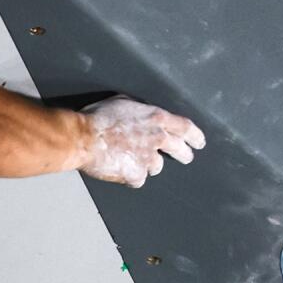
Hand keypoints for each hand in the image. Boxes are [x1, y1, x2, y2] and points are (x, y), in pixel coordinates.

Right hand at [77, 97, 205, 187]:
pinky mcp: (136, 175)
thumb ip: (139, 111)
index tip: (198, 142)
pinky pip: (138, 179)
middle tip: (186, 157)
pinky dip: (131, 176)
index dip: (194, 136)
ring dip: (148, 165)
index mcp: (156, 118)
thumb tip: (139, 115)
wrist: (84, 138)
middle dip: (185, 154)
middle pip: (180, 149)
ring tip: (134, 161)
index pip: (185, 127)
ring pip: (156, 166)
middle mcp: (156, 138)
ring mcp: (147, 158)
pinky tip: (121, 170)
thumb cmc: (98, 119)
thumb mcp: (123, 103)